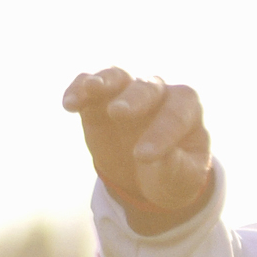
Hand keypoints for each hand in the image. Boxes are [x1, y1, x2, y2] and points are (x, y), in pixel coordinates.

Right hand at [60, 70, 216, 228]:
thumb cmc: (172, 174)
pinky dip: (78, 89)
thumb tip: (160, 157)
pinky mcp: (99, 100)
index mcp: (187, 108)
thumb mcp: (180, 179)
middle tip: (118, 114)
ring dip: (103, 82)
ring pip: (117, 76)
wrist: (148, 176)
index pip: (176, 115)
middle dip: (133, 100)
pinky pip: (87, 85)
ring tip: (90, 89)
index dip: (161, 134)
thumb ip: (173, 167)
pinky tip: (69, 103)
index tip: (143, 157)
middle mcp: (159, 93)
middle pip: (147, 87)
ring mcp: (127, 93)